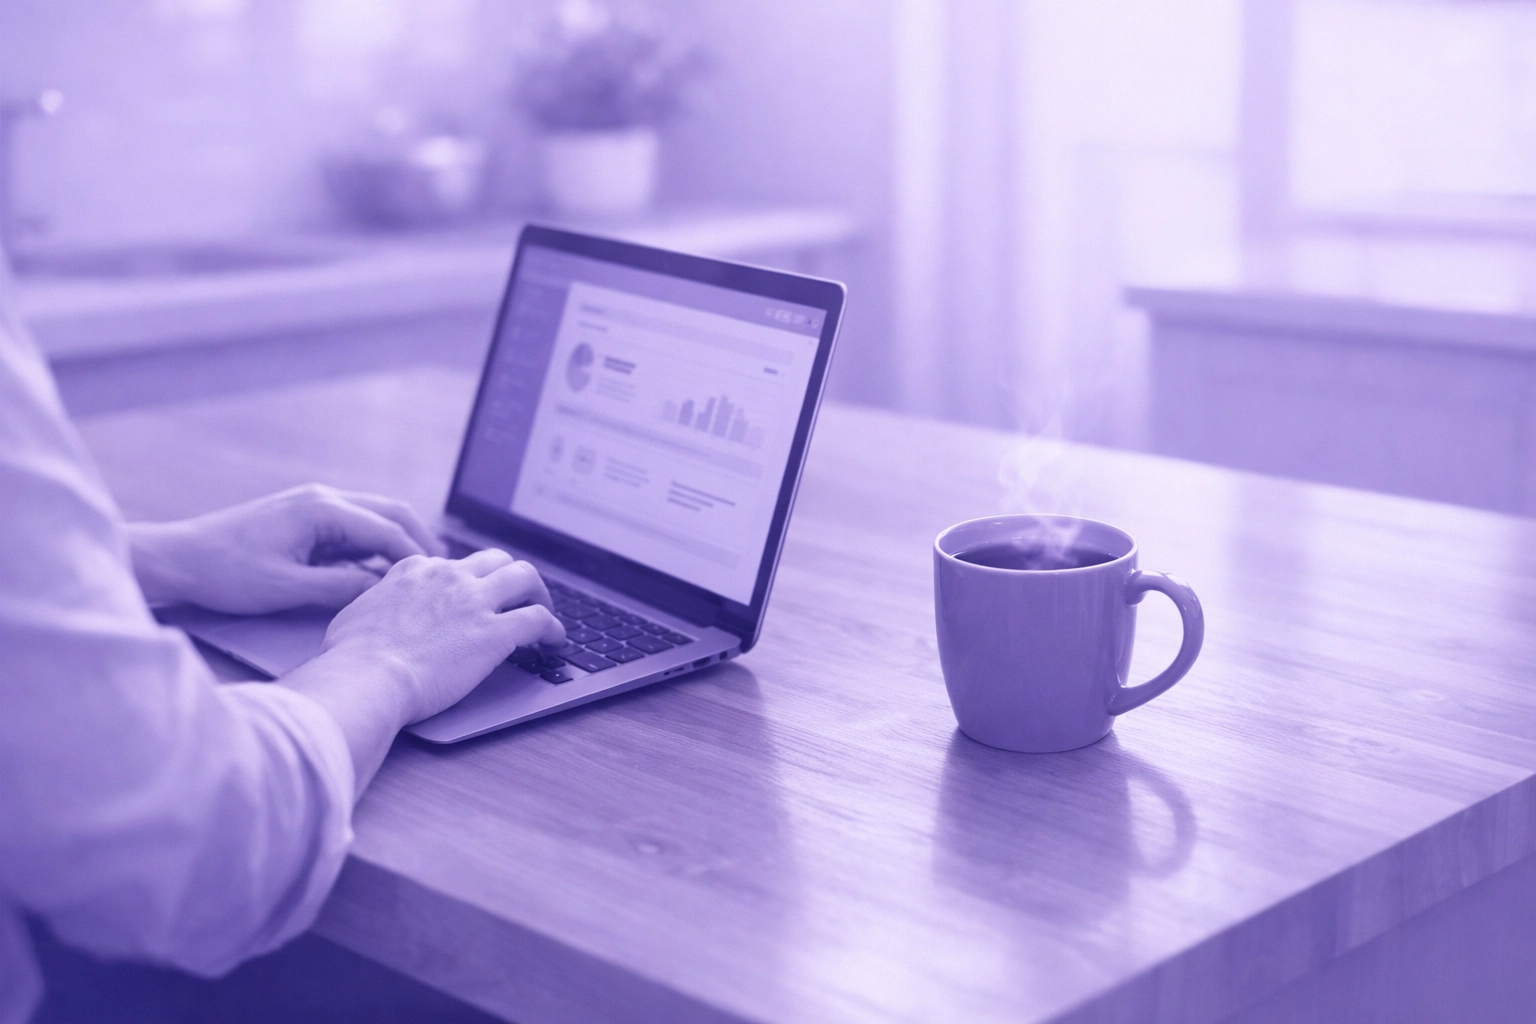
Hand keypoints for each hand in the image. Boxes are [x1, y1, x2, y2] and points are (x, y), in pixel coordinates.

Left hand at [127, 484, 444, 614]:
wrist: (177, 559)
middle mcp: (323, 498)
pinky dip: (373, 547)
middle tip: (444, 572)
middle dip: (420, 540)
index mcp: (322, 509)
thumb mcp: (287, 588)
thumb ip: (341, 587)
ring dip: (398, 543)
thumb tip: (384, 590)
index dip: (417, 557)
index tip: (442, 582)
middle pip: (391, 512)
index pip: (388, 530)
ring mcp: (314, 505)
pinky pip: (353, 529)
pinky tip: (379, 574)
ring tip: (419, 576)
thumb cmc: (225, 573)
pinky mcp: (304, 518)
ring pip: (374, 518)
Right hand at [319, 548, 564, 723]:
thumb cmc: (352, 657)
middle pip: (496, 560)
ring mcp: (475, 601)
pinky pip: (539, 618)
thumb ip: (375, 604)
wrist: (368, 677)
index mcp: (416, 570)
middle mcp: (449, 576)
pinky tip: (555, 642)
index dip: (469, 579)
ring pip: (524, 576)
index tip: (473, 595)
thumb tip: (376, 612)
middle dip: (510, 576)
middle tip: (518, 597)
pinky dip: (554, 628)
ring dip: (539, 593)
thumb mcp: (355, 614)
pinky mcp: (496, 631)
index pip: (454, 563)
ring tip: (545, 611)